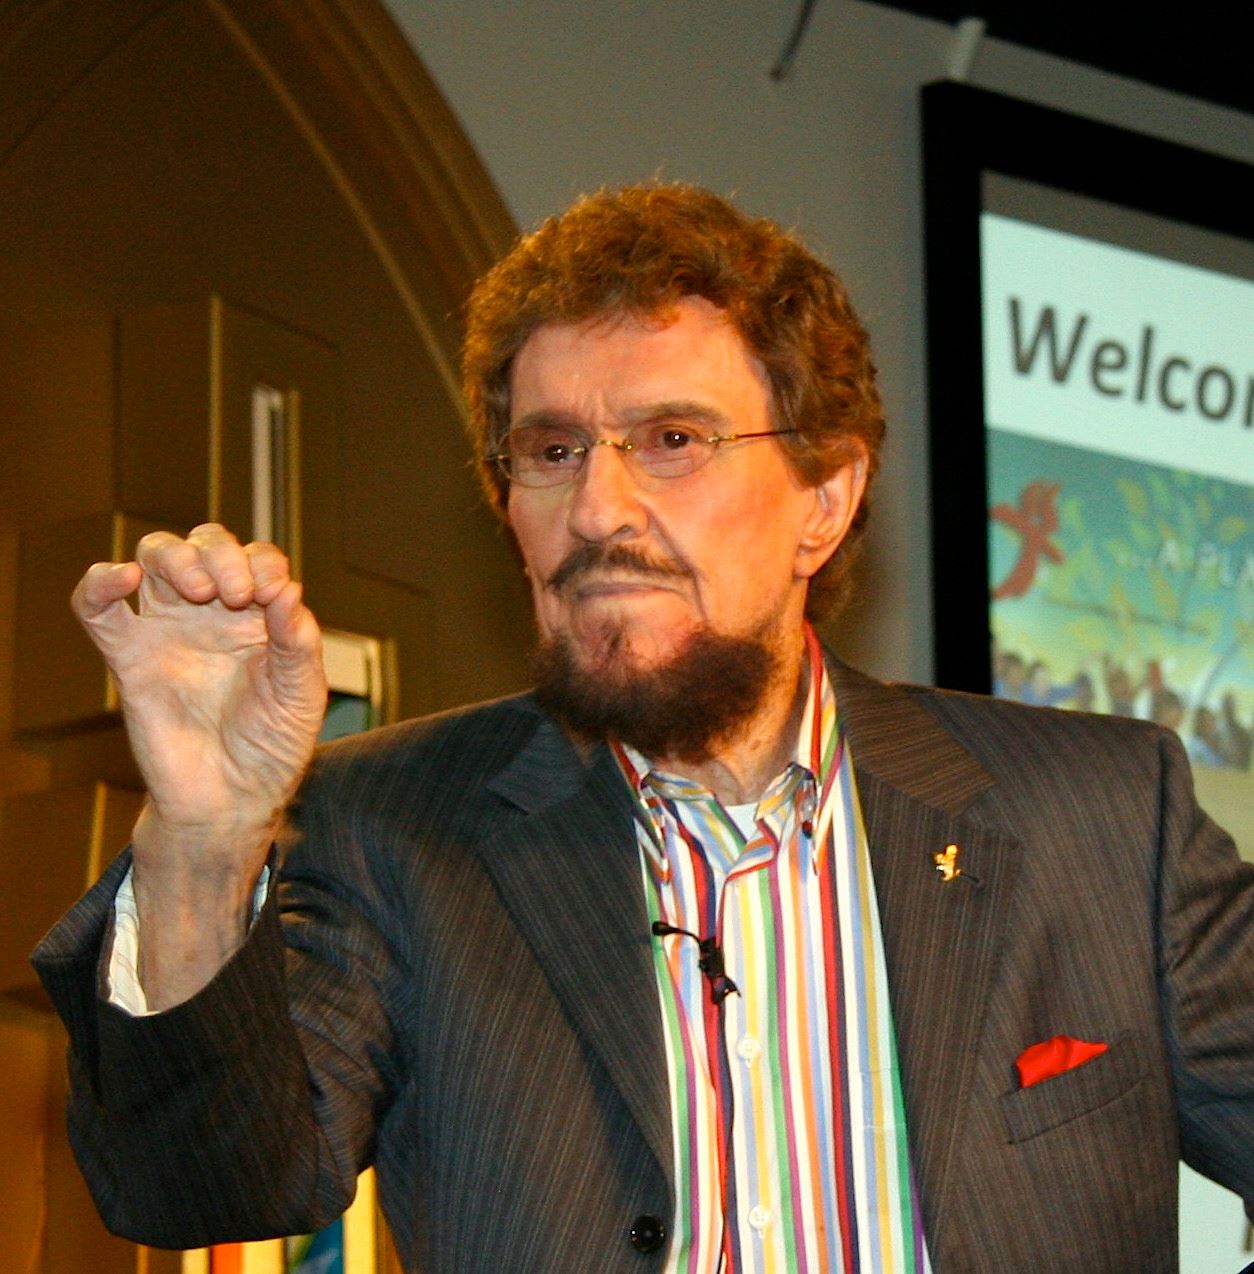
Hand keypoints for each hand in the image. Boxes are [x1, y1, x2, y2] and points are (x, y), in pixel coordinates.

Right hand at [72, 524, 326, 1002]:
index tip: (271, 594)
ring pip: (155, 558)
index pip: (257, 559)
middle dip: (219, 553)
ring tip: (200, 592)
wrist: (231, 801)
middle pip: (203, 545)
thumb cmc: (273, 749)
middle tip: (235, 593)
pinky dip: (100, 582)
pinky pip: (99, 608)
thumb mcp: (302, 692)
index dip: (262, 562)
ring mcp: (170, 632)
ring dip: (175, 557)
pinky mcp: (130, 658)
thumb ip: (298, 639)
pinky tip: (123, 578)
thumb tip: (287, 588)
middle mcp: (214, 615)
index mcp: (261, 617)